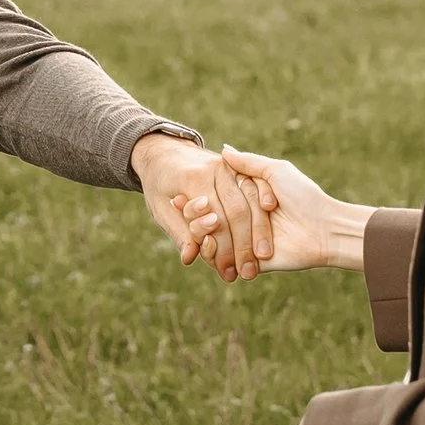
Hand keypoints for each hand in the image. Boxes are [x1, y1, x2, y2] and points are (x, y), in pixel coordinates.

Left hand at [132, 133, 275, 278]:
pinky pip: (258, 191)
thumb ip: (179, 232)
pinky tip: (265, 237)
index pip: (216, 220)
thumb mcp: (160, 209)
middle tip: (245, 273)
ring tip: (257, 263)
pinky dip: (263, 215)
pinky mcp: (240, 167)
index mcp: (195, 179)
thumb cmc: (159, 184)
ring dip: (257, 235)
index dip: (223, 249)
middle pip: (238, 213)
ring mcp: (231, 166)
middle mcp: (216, 169)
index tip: (226, 273)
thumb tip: (190, 257)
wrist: (163, 150)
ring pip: (252, 203)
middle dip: (243, 247)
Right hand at [187, 150, 364, 273]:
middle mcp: (248, 221)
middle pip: (212, 219)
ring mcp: (248, 243)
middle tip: (175, 204)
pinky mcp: (252, 263)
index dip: (198, 197)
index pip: (218, 198)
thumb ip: (248, 163)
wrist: (324, 229)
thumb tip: (224, 148)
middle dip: (194, 214)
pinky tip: (201, 244)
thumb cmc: (303, 196)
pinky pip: (227, 259)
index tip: (178, 191)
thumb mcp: (275, 172)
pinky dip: (212, 253)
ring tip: (188, 224)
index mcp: (251, 200)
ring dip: (199, 232)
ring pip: (215, 239)